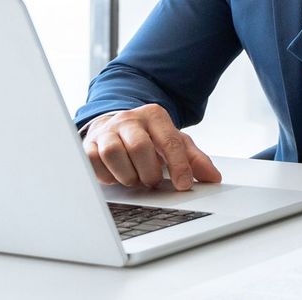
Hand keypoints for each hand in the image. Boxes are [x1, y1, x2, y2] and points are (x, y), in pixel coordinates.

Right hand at [82, 104, 221, 190]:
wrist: (115, 126)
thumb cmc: (148, 138)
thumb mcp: (174, 143)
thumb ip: (194, 159)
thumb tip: (213, 177)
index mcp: (154, 116)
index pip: (169, 141)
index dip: (179, 166)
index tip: (183, 185)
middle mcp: (129, 120)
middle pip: (139, 147)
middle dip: (149, 172)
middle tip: (152, 180)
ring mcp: (106, 131)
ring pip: (113, 153)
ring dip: (127, 174)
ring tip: (134, 178)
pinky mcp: (88, 143)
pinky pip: (93, 160)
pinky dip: (106, 175)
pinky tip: (116, 175)